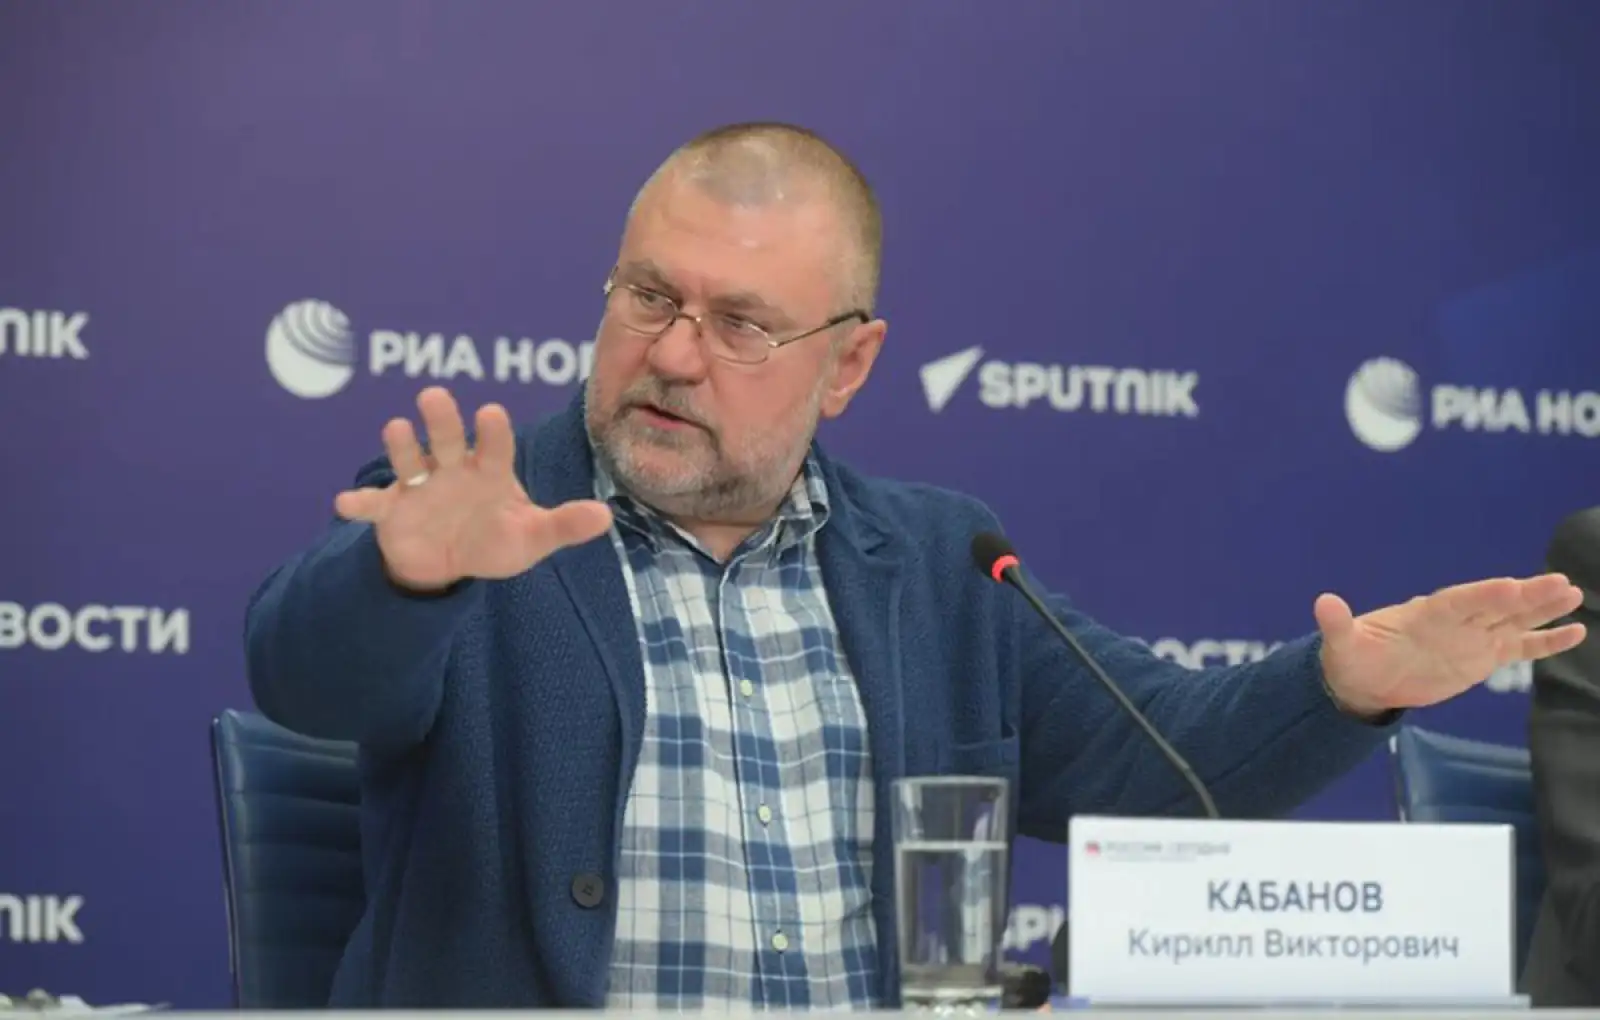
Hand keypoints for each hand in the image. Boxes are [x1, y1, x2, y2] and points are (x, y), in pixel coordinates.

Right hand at [334, 387, 612, 591]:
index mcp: (487, 470)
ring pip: (408, 460)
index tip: (491, 413)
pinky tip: (345, 504)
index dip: (491, 432)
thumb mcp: (532, 538)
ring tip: (396, 429)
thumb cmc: (494, 538)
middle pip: (445, 439)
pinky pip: (373, 506)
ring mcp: (417, 487)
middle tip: (435, 396)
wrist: (449, 562)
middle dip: (441, 419)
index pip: (493, 446)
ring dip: (401, 446)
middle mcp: (450, 468)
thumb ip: (564, 525)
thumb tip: (605, 518)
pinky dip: (359, 504)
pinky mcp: (390, 511)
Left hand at [1313, 574, 1586, 716]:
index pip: (1460, 601)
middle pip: (1495, 605)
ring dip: (1543, 609)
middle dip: (1527, 596)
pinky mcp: (1482, 657)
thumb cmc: (1353, 657)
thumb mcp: (1342, 644)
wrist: (1364, 678)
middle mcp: (1455, 621)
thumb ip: (1339, 624)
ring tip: (1574, 593)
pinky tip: (1576, 631)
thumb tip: (1322, 603)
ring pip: (1514, 619)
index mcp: (1426, 614)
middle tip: (1561, 583)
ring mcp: (1472, 637)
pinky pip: (1520, 648)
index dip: (1484, 595)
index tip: (1511, 586)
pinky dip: (1546, 641)